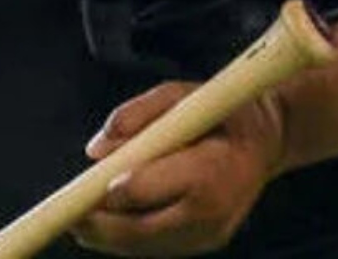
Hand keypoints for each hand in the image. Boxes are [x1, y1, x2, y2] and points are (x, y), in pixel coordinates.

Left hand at [72, 83, 284, 256]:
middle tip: (69, 215)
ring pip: (148, 245)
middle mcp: (214, 211)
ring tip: (80, 224)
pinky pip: (160, 247)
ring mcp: (212, 234)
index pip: (149, 189)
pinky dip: (130, 240)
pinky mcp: (207, 243)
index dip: (114, 190)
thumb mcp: (184, 93)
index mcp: (212, 170)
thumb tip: (96, 148)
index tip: (86, 187)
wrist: (268, 140)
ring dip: (110, 238)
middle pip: (143, 229)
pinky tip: (108, 227)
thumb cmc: (222, 111)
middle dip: (102, 226)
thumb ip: (139, 113)